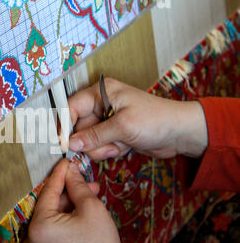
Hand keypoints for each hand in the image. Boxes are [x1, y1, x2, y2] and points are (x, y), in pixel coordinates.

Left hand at [22, 159, 123, 242]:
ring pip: (50, 224)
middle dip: (69, 196)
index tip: (66, 163)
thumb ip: (77, 186)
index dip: (59, 174)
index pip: (48, 192)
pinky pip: (50, 239)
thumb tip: (70, 171)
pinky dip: (62, 228)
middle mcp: (31, 242)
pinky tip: (78, 221)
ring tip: (87, 204)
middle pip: (49, 209)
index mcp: (39, 226)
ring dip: (67, 212)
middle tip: (86, 186)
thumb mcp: (91, 208)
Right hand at [68, 78, 207, 159]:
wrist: (180, 133)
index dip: (65, 125)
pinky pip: (98, 147)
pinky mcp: (111, 134)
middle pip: (78, 127)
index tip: (62, 144)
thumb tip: (70, 144)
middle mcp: (100, 105)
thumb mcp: (123, 126)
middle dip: (92, 141)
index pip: (71, 107)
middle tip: (110, 143)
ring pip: (87, 140)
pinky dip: (110, 150)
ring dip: (103, 148)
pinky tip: (125, 146)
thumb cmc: (155, 120)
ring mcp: (105, 120)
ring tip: (121, 144)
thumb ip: (94, 135)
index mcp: (101, 93)